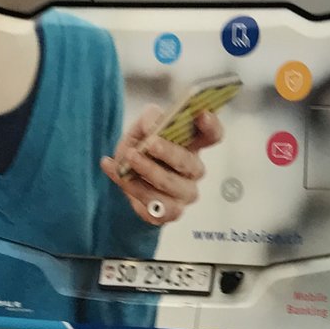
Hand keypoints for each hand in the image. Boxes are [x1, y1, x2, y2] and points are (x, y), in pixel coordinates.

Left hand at [100, 106, 223, 225]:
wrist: (126, 174)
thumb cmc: (141, 146)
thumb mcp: (142, 125)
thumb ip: (150, 118)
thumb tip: (154, 126)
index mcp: (194, 144)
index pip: (213, 135)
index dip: (211, 126)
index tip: (202, 115)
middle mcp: (194, 171)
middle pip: (190, 164)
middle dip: (170, 153)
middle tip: (150, 143)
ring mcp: (184, 194)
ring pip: (170, 186)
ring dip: (148, 172)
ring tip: (129, 157)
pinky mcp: (168, 213)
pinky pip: (153, 205)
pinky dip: (131, 187)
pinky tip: (116, 172)